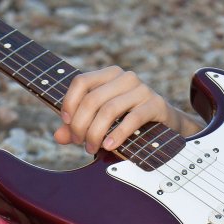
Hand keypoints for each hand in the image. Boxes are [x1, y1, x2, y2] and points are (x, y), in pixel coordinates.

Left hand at [54, 66, 191, 153]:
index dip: (69, 103)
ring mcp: (142, 89)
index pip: (81, 82)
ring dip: (96, 133)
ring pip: (109, 109)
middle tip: (80, 143)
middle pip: (92, 99)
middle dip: (81, 125)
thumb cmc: (127, 123)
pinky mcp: (155, 104)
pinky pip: (132, 119)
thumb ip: (77, 127)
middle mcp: (125, 77)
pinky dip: (117, 134)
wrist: (165, 126)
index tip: (65, 123)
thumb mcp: (99, 123)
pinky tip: (109, 146)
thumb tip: (58, 137)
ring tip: (92, 148)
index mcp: (109, 75)